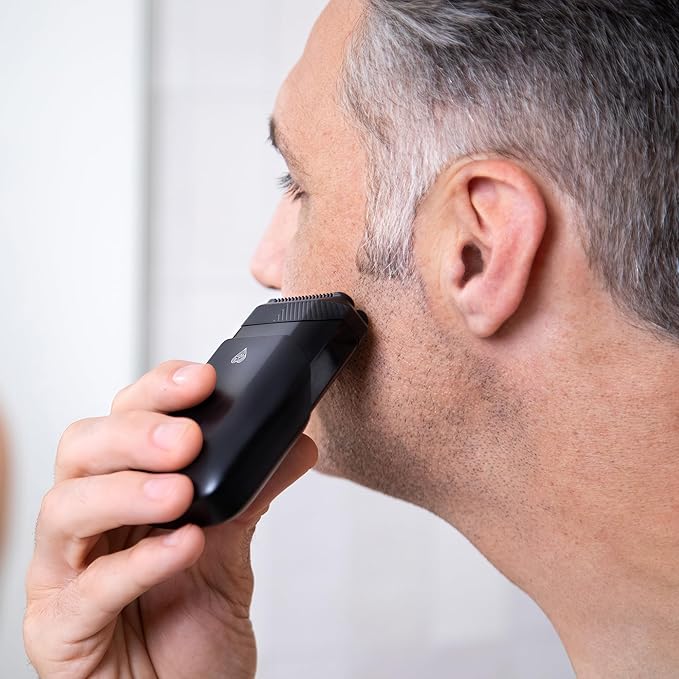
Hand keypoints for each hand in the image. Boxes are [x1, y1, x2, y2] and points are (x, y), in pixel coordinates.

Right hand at [24, 360, 316, 677]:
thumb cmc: (191, 625)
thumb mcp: (230, 544)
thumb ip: (253, 490)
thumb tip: (296, 440)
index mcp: (123, 488)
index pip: (124, 418)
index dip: (156, 391)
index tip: (202, 378)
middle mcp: (88, 522)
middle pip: (83, 448)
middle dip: (136, 433)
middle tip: (187, 439)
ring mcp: (64, 574)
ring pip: (66, 509)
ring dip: (128, 492)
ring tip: (181, 493)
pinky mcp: (60, 630)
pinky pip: (86, 592)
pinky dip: (137, 564)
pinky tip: (183, 547)